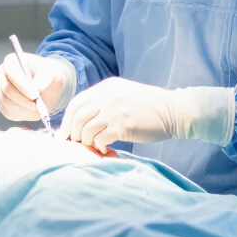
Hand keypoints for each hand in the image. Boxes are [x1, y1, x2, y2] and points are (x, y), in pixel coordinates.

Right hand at [0, 52, 76, 121]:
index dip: (22, 85)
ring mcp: (0, 91)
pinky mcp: (3, 105)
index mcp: (11, 61)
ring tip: (39, 108)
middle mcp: (2, 75)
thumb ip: (45, 77)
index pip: (10, 72)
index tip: (36, 96)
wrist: (48, 88)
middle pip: (6, 90)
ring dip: (25, 109)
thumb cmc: (48, 76)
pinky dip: (23, 115)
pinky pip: (9, 113)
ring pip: (7, 104)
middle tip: (39, 105)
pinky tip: (33, 111)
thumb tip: (37, 87)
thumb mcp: (52, 72)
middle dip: (24, 100)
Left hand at [59, 78, 235, 152]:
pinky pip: (100, 140)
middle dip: (72, 134)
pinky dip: (99, 147)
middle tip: (75, 145)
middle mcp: (107, 96)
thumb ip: (104, 101)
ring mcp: (114, 110)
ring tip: (95, 146)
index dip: (66, 121)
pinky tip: (106, 148)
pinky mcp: (122, 126)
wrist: (172, 110)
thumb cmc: (148, 106)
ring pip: (86, 129)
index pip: (76, 103)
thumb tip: (82, 121)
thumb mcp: (123, 94)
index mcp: (106, 87)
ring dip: (86, 142)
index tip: (63, 134)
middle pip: (77, 117)